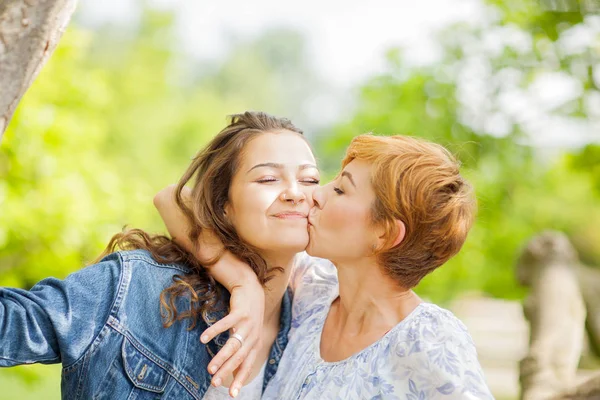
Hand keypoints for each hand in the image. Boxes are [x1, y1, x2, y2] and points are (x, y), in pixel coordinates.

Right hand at [201, 278, 264, 397]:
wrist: (252, 290)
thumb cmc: (247, 316)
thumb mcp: (247, 335)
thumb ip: (241, 352)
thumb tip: (232, 373)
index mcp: (255, 344)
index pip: (247, 365)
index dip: (240, 379)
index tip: (232, 394)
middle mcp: (253, 336)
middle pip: (239, 357)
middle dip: (226, 371)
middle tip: (214, 383)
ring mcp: (248, 324)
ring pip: (233, 344)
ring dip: (221, 357)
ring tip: (210, 368)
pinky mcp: (240, 312)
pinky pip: (226, 324)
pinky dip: (214, 332)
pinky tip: (203, 339)